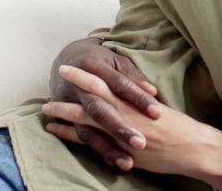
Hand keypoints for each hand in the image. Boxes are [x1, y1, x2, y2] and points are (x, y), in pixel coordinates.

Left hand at [44, 65, 221, 184]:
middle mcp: (125, 111)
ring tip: (46, 108)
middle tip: (58, 74)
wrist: (193, 147)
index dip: (87, 74)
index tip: (72, 67)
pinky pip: (88, 140)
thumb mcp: (157, 110)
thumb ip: (140, 103)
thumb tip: (132, 92)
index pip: (106, 82)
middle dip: (74, 85)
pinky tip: (56, 131)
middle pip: (93, 94)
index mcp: (134, 101)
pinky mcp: (118, 147)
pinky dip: (70, 134)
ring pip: (85, 117)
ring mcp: (120, 130)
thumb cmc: (179, 128)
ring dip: (64, 112)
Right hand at [49, 36, 161, 168]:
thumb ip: (133, 76)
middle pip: (100, 110)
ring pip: (88, 127)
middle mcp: (79, 87)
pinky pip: (81, 136)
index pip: (119, 84)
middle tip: (141, 143)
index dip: (137, 98)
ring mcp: (69, 103)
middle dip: (120, 128)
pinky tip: (112, 161)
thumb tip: (152, 91)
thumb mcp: (116, 61)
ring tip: (127, 162)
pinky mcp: (65, 117)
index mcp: (94, 67)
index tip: (156, 112)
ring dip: (107, 146)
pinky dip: (96, 148)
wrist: (67, 59)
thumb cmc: (100, 61)